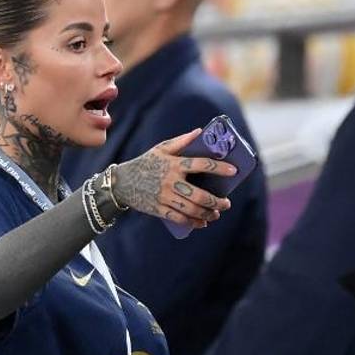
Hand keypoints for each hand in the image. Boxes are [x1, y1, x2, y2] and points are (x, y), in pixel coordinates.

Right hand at [114, 128, 234, 227]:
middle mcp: (170, 182)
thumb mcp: (161, 149)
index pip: (200, 164)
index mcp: (173, 164)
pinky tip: (203, 223)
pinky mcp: (159, 209)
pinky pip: (180, 218)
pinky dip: (193, 223)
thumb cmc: (146, 163)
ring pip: (192, 209)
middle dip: (217, 201)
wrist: (121, 183)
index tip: (233, 171)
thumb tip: (200, 131)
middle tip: (227, 203)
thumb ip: (181, 141)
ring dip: (208, 213)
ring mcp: (164, 197)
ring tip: (217, 213)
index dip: (219, 167)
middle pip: (199, 195)